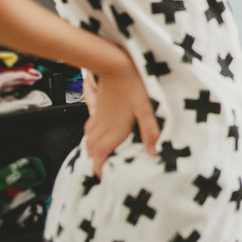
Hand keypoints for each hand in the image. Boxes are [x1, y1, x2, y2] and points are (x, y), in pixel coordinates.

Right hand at [83, 54, 159, 178]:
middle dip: (94, 162)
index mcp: (113, 130)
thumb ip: (150, 131)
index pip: (100, 155)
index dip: (98, 168)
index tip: (101, 177)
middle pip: (92, 149)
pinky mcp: (98, 106)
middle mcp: (102, 125)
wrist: (114, 64)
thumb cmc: (132, 84)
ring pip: (89, 137)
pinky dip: (90, 133)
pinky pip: (90, 124)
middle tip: (99, 170)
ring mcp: (98, 116)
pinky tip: (92, 131)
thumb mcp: (146, 109)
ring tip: (96, 156)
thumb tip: (153, 151)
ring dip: (91, 149)